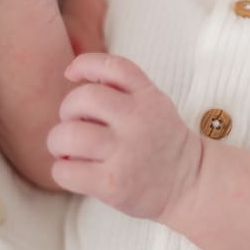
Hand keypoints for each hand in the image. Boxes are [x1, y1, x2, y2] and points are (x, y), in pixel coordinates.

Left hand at [48, 53, 201, 219]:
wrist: (191, 184)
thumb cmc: (163, 143)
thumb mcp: (156, 105)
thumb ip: (125, 89)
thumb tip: (74, 74)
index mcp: (148, 98)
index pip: (112, 67)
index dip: (84, 65)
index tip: (70, 75)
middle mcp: (138, 122)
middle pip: (82, 99)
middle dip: (67, 110)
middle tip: (73, 125)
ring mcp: (125, 154)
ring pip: (67, 136)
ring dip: (57, 142)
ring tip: (67, 151)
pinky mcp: (113, 184)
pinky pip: (66, 171)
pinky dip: (61, 170)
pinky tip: (74, 171)